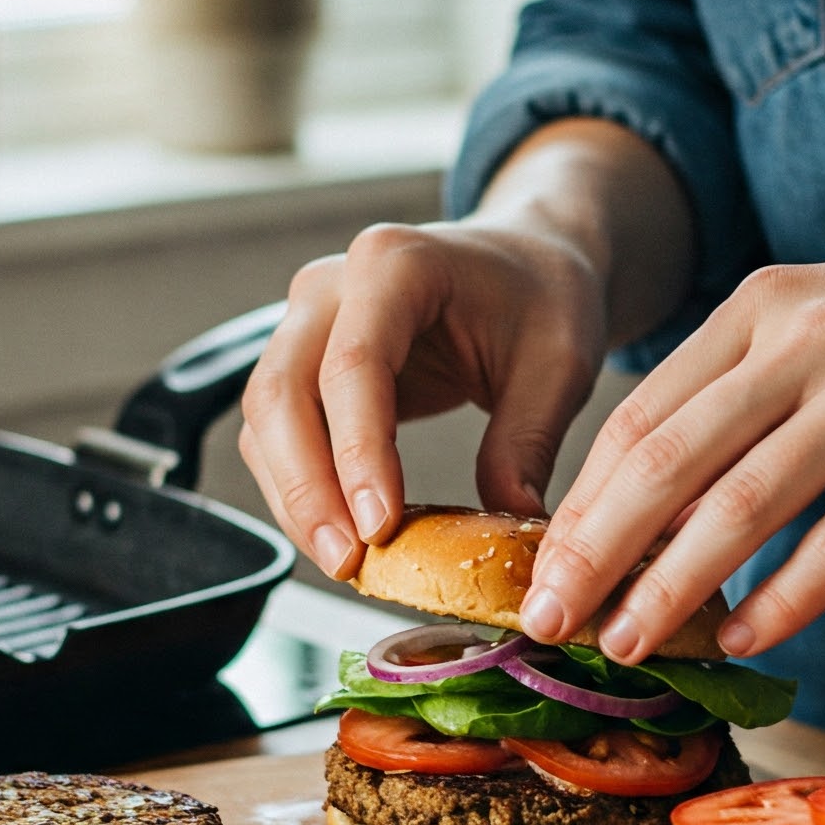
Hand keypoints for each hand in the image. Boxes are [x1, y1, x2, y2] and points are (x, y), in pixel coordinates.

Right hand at [238, 219, 609, 577]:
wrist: (526, 263)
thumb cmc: (542, 298)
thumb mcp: (558, 364)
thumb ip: (527, 440)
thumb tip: (508, 521)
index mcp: (395, 264)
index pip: (354, 365)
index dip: (358, 453)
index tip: (378, 526)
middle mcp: (332, 286)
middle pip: (282, 392)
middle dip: (306, 487)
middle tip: (348, 560)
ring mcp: (307, 322)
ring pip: (266, 419)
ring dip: (294, 497)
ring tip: (345, 562)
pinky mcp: (303, 361)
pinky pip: (278, 432)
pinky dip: (299, 488)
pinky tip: (341, 534)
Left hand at [519, 184, 824, 663]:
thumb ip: (748, 384)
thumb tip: (661, 488)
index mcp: (762, 308)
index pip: (640, 417)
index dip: (580, 501)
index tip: (539, 568)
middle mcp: (804, 341)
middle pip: (665, 462)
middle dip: (595, 552)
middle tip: (550, 621)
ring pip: (741, 505)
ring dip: (673, 587)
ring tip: (628, 643)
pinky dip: (788, 594)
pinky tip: (749, 636)